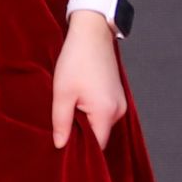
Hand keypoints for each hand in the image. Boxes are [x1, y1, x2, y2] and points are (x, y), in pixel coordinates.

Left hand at [51, 12, 125, 150]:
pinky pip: (104, 113)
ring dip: (86, 121)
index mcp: (106, 112)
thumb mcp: (62, 92)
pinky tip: (79, 101)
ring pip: (101, 124)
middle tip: (61, 126)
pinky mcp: (117, 95)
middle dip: (81, 134)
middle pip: (100, 135)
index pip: (97, 145)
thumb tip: (60, 145)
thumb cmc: (76, 60)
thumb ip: (61, 122)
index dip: (80, 148)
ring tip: (69, 109)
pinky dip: (91, 112)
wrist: (92, 32)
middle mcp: (119, 111)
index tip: (64, 146)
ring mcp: (120, 102)